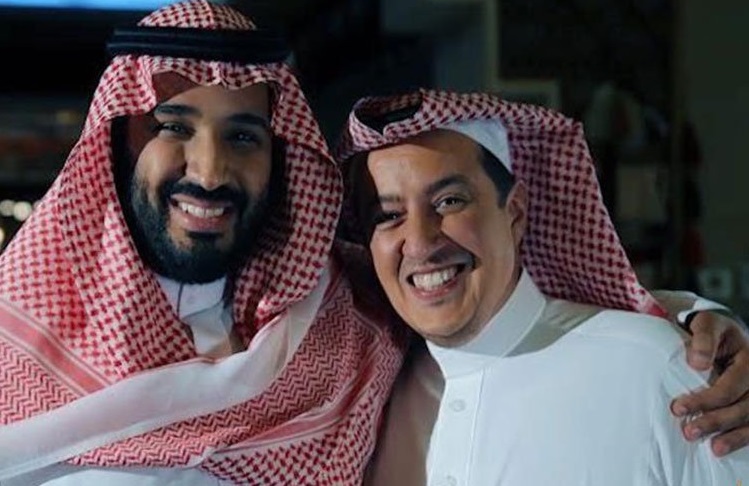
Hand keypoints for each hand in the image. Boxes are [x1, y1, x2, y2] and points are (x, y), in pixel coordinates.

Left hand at [670, 311, 748, 455]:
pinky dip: (742, 439)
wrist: (723, 334)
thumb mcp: (707, 324)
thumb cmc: (712, 330)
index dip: (705, 400)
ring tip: (713, 449)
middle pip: (743, 407)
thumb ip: (703, 339)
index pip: (730, 386)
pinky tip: (726, 449)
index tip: (677, 408)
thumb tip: (698, 363)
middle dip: (715, 421)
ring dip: (733, 437)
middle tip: (689, 432)